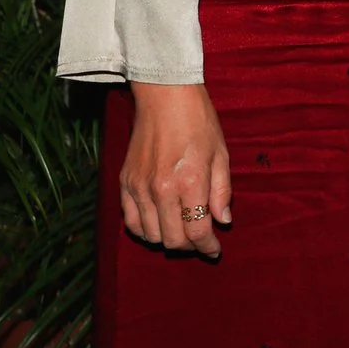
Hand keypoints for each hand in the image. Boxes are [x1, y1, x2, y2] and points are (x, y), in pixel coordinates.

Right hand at [122, 82, 231, 257]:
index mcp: (190, 181)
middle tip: (201, 241)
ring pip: (150, 236)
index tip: (215, 250)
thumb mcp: (221, 154)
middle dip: (190, 246)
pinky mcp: (124, 184)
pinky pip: (130, 222)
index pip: (197, 230)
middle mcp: (161, 189)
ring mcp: (139, 188)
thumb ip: (222, 191)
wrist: (165, 97)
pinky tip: (159, 226)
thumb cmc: (199, 122)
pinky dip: (144, 231)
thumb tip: (224, 221)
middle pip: (173, 239)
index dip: (208, 246)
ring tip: (182, 233)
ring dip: (168, 240)